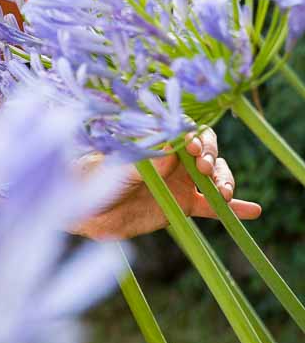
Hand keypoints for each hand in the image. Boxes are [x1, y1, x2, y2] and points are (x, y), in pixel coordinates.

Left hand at [75, 127, 262, 240]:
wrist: (88, 211)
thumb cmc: (95, 179)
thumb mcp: (119, 168)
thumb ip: (147, 160)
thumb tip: (173, 148)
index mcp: (158, 141)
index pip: (187, 131)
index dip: (196, 138)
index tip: (194, 151)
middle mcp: (174, 158)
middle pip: (207, 149)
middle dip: (212, 157)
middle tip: (205, 171)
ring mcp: (181, 181)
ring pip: (215, 175)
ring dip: (225, 180)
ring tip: (222, 192)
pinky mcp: (183, 204)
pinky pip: (213, 205)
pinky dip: (233, 207)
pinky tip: (254, 211)